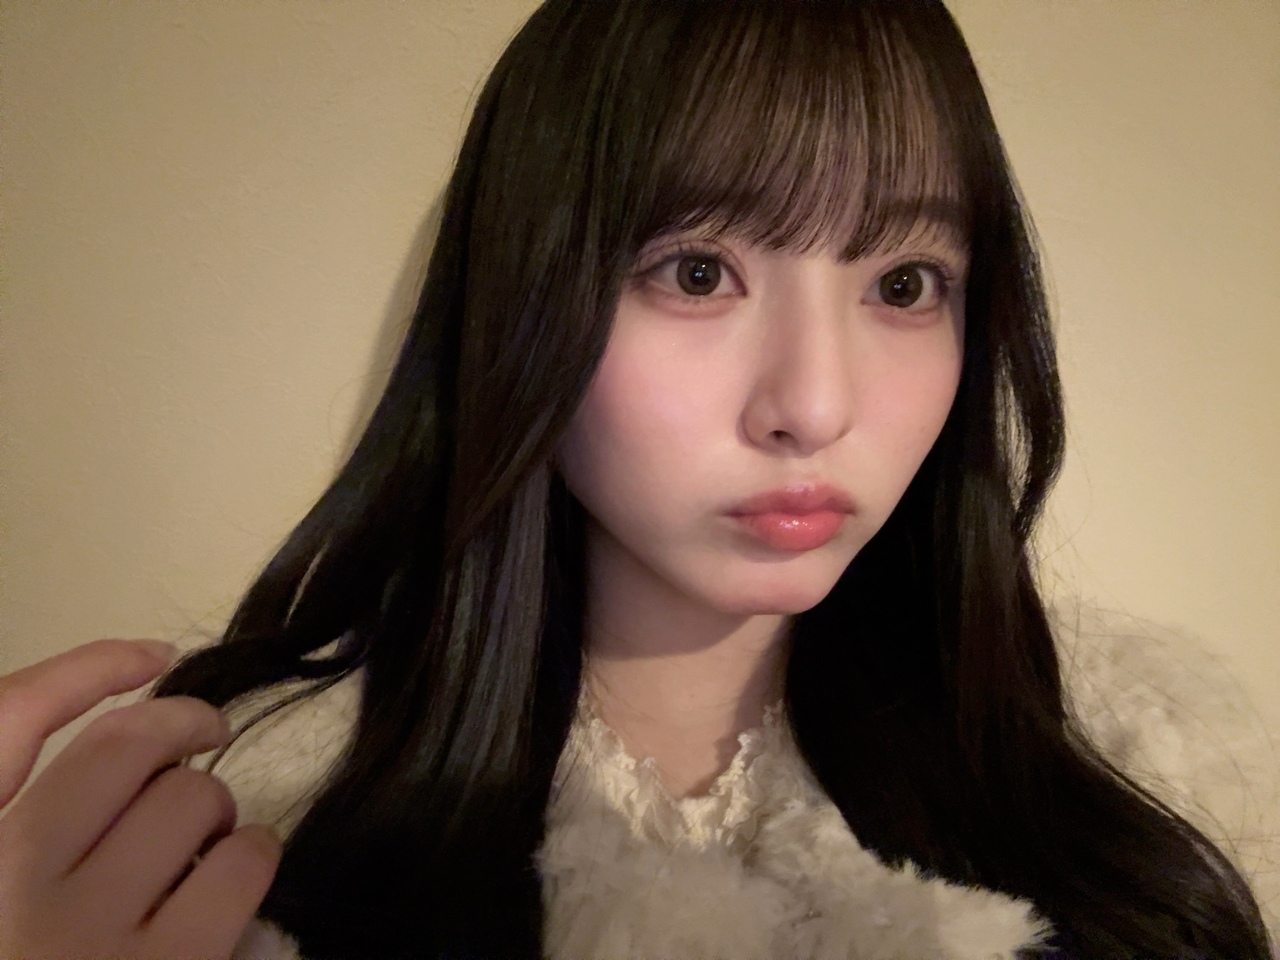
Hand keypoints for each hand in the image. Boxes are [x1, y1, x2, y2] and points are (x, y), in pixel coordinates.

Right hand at [0, 639, 282, 958]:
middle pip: (121, 749)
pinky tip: (237, 878)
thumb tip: (126, 759)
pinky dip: (252, 856)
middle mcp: (6, 887)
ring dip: (215, 804)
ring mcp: (85, 938)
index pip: (3, 721)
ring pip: (193, 799)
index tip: (152, 656)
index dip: (86, 668)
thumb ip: (24, 833)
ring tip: (208, 836)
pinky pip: (241, 865)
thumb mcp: (5, 900)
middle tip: (201, 743)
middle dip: (179, 730)